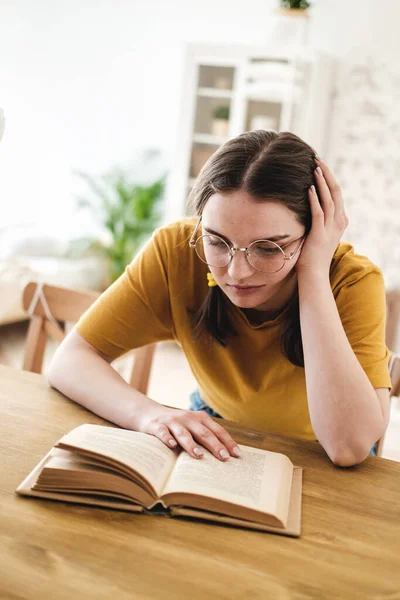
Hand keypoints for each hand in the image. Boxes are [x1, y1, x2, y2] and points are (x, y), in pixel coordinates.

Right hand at [136, 403, 240, 460]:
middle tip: (224, 458)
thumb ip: (204, 437)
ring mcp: (172, 421)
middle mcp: (187, 418)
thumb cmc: (176, 425)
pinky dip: (168, 439)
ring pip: (184, 433)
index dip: (228, 442)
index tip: (237, 455)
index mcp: (200, 418)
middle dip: (215, 445)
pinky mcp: (157, 426)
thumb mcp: (192, 427)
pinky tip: (172, 446)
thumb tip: (224, 457)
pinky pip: (163, 433)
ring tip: (199, 455)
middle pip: (204, 432)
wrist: (148, 413)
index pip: (218, 430)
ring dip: (191, 444)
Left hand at [296, 158, 348, 274]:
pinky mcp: (320, 233)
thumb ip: (317, 220)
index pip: (337, 194)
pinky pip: (319, 212)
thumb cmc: (312, 255)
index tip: (320, 165)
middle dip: (327, 174)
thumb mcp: (318, 233)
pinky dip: (315, 199)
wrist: (314, 274)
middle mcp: (338, 222)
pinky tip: (309, 188)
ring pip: (329, 199)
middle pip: (335, 192)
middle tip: (317, 159)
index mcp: (340, 221)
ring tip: (314, 167)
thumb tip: (306, 206)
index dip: (329, 178)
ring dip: (322, 182)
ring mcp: (330, 228)